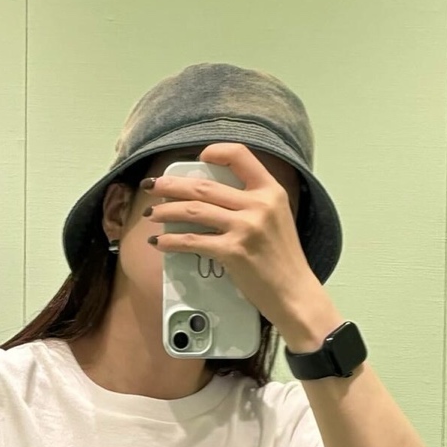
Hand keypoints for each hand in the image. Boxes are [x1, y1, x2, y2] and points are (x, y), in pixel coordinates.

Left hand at [142, 140, 321, 335]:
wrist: (295, 294)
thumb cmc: (284, 261)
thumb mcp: (277, 218)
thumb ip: (253, 202)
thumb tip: (214, 197)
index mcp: (271, 191)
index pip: (240, 155)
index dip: (216, 152)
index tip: (197, 159)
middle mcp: (258, 204)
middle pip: (205, 186)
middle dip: (171, 184)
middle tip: (153, 185)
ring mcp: (245, 228)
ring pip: (194, 210)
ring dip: (166, 211)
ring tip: (151, 213)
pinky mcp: (233, 252)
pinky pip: (193, 241)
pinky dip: (172, 241)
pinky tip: (160, 242)